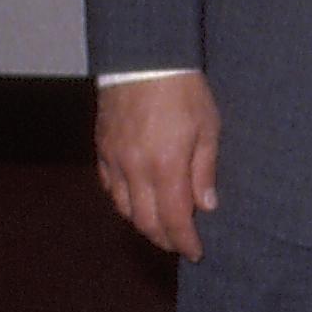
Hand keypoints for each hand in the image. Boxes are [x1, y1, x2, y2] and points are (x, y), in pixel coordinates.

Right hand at [96, 72, 219, 259]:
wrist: (145, 58)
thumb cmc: (184, 89)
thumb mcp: (208, 126)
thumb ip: (204, 170)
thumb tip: (206, 206)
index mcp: (166, 166)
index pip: (174, 219)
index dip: (184, 241)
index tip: (196, 253)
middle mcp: (136, 170)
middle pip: (146, 222)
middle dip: (164, 239)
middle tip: (179, 244)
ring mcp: (115, 161)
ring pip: (124, 209)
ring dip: (143, 224)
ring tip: (160, 226)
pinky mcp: (102, 149)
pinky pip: (110, 187)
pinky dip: (123, 202)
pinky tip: (136, 201)